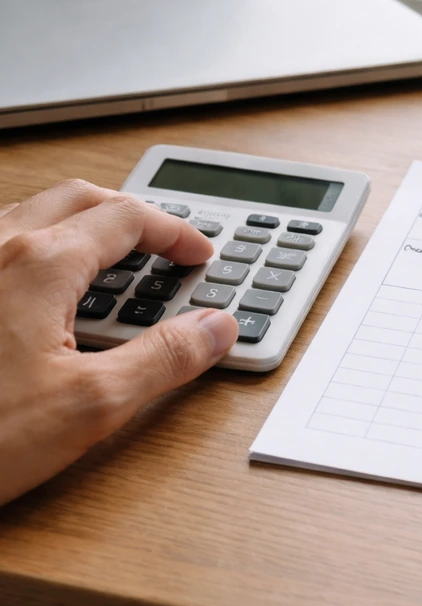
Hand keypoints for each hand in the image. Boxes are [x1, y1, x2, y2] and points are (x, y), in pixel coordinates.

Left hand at [0, 180, 237, 505]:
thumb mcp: (90, 406)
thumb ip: (165, 359)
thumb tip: (216, 329)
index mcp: (40, 263)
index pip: (129, 219)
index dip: (177, 234)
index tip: (199, 256)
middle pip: (81, 198)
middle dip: (132, 215)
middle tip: (163, 245)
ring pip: (33, 214)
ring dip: (84, 226)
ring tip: (112, 263)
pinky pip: (0, 243)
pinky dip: (41, 248)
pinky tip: (42, 293)